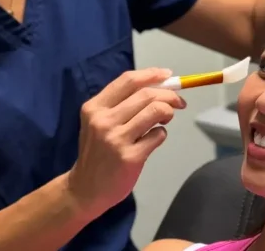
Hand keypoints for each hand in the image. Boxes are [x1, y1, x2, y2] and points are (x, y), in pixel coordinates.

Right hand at [66, 68, 186, 217]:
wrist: (85, 188)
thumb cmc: (96, 152)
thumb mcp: (97, 122)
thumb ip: (120, 104)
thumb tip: (158, 86)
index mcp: (94, 107)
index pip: (127, 81)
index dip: (151, 75)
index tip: (168, 75)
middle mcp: (103, 120)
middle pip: (145, 95)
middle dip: (169, 94)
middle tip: (179, 102)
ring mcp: (116, 139)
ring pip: (155, 111)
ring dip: (168, 111)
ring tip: (166, 119)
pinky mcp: (130, 157)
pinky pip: (158, 136)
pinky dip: (162, 134)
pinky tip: (154, 139)